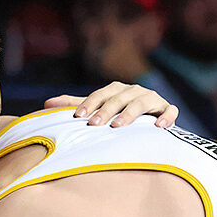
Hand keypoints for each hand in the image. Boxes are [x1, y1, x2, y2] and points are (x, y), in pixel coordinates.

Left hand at [45, 81, 178, 128]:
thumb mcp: (95, 111)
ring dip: (130, 113)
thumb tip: (46, 103)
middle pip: (119, 98)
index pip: (100, 94)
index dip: (89, 103)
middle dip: (106, 110)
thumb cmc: (114, 116)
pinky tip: (158, 126)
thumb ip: (74, 106)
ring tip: (118, 126)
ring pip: (142, 102)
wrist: (145, 126)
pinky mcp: (166, 110)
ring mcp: (152, 99)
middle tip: (94, 124)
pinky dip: (166, 116)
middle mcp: (133, 91)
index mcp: (115, 90)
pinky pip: (170, 111)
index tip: (77, 117)